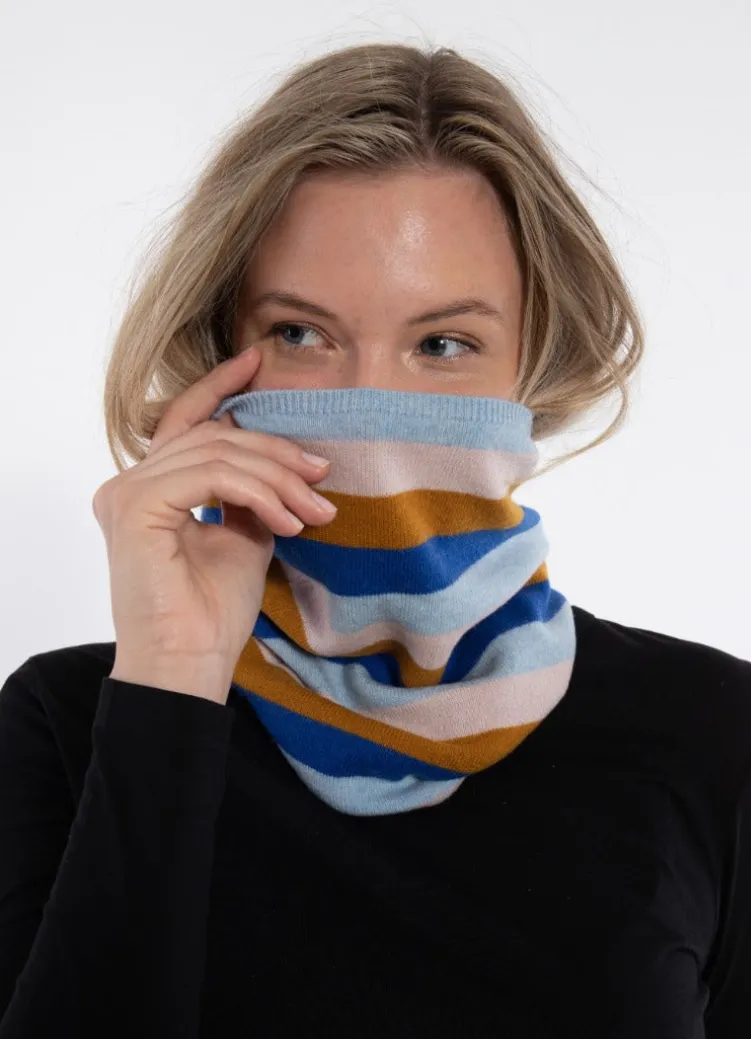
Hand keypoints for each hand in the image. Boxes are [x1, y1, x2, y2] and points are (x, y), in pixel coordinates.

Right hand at [92, 346, 336, 702]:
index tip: (259, 362)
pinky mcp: (135, 507)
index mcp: (151, 490)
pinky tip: (288, 521)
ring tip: (315, 509)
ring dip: (277, 477)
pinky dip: (258, 493)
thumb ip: (251, 496)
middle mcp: (129, 484)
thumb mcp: (244, 538)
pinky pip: (210, 475)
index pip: (185, 422)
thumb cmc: (212, 613)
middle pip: (212, 436)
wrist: (190, 663)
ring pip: (216, 451)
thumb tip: (285, 465)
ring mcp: (127, 493)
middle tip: (322, 479)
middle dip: (277, 453)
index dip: (220, 387)